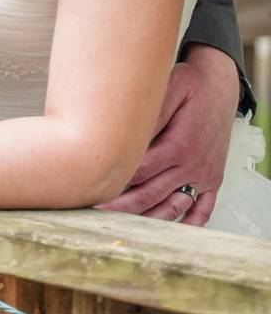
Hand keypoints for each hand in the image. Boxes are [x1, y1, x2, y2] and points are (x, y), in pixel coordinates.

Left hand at [98, 44, 238, 224]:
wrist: (221, 84)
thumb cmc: (192, 84)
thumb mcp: (169, 89)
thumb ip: (149, 115)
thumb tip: (126, 134)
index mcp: (178, 145)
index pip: (138, 173)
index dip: (113, 182)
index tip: (91, 189)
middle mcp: (191, 165)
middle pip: (149, 195)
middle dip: (119, 207)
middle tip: (93, 212)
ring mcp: (203, 175)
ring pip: (170, 207)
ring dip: (145, 219)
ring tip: (119, 225)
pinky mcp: (212, 179)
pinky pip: (202, 209)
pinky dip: (186, 223)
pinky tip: (167, 229)